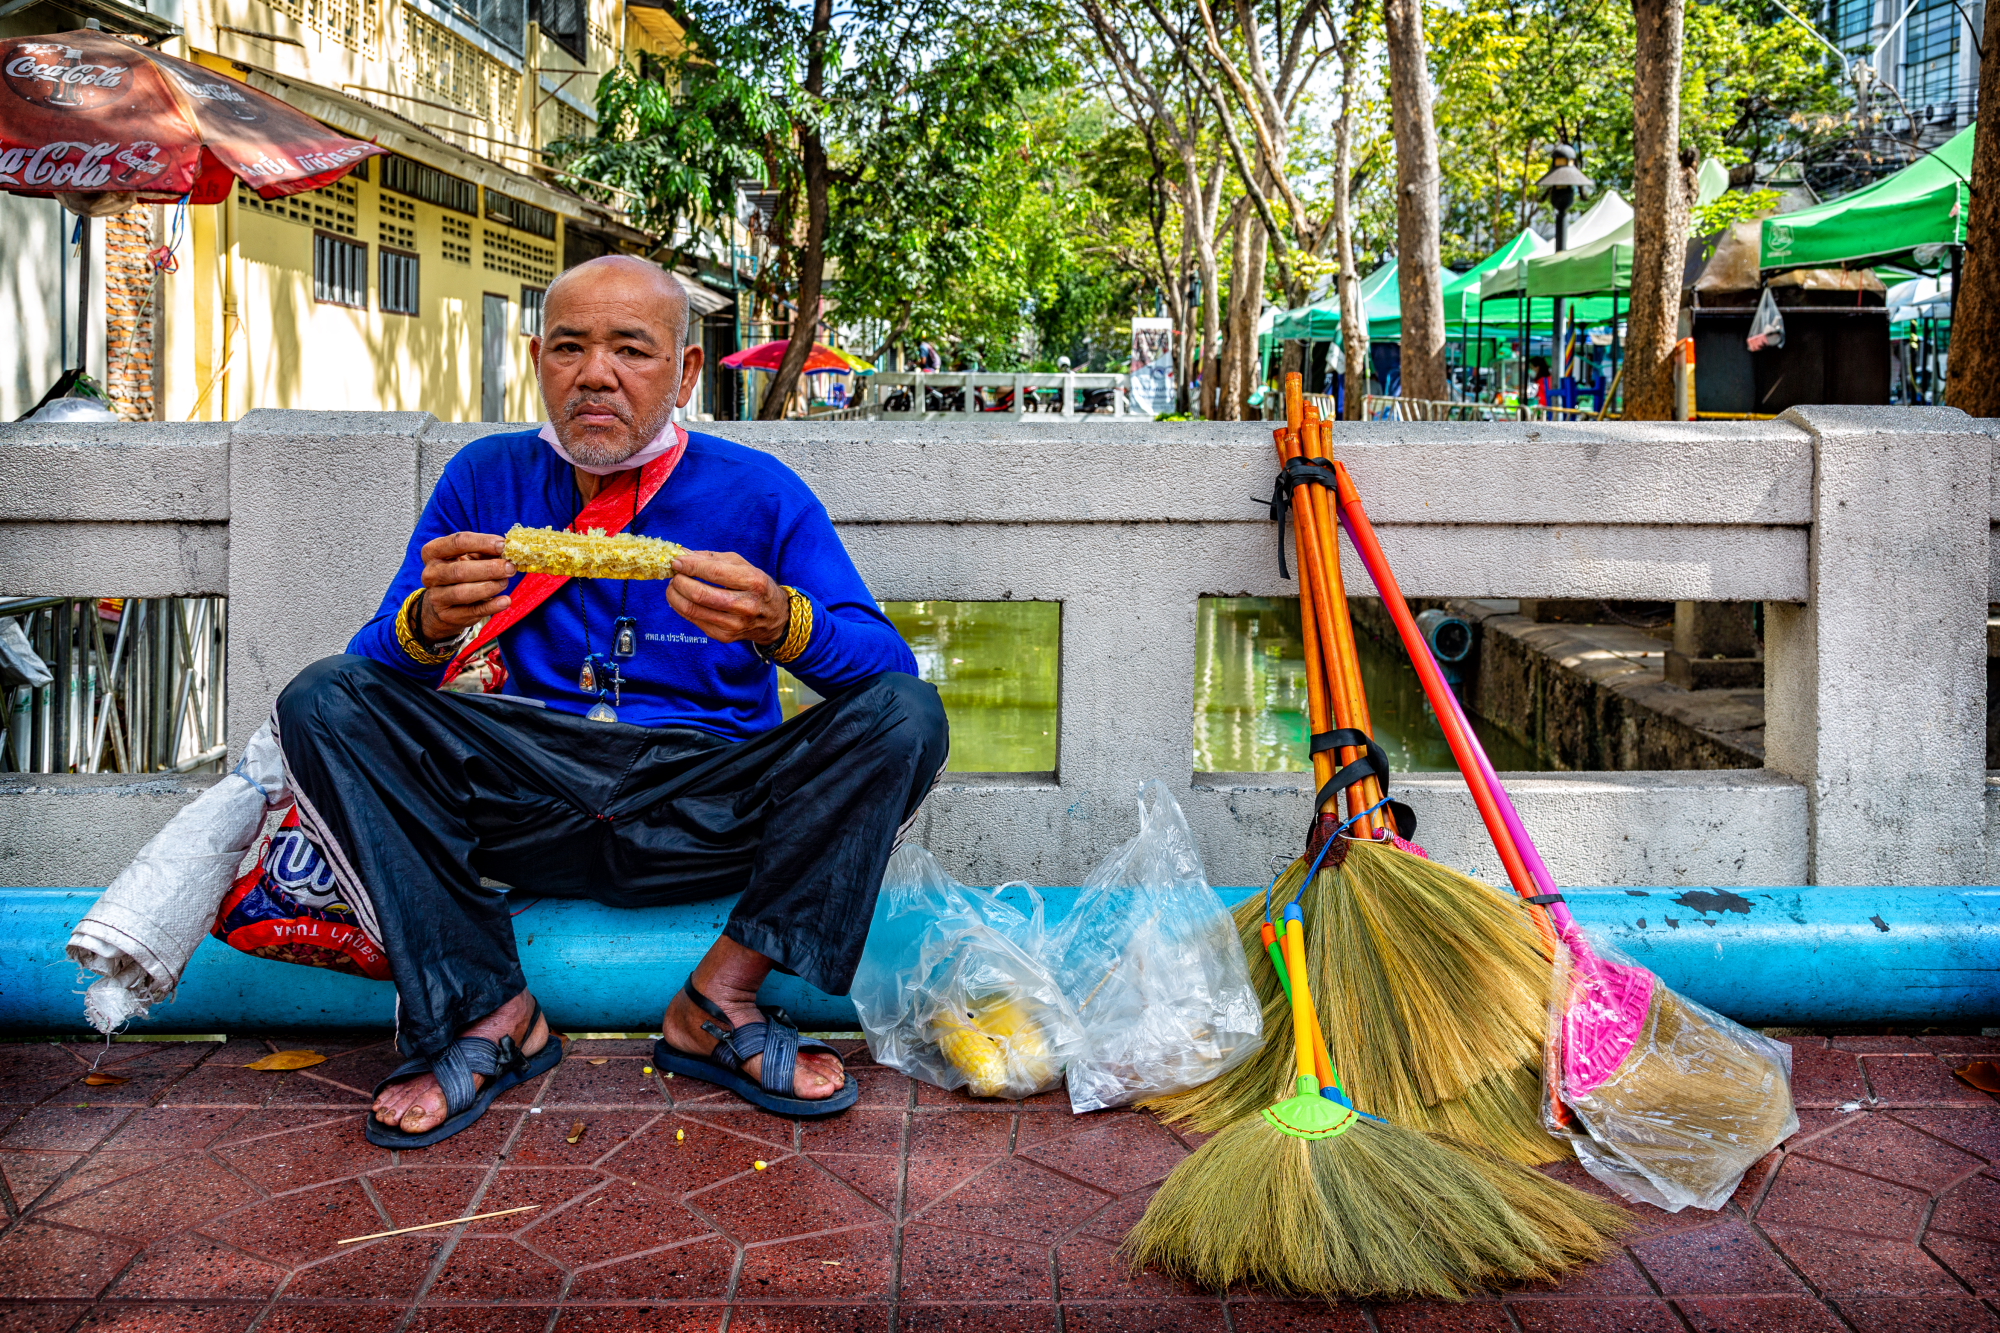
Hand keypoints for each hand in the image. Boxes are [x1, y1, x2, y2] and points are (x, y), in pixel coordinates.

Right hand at [417, 532, 514, 642]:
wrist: (444, 604)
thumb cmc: (461, 573)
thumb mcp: (468, 557)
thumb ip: (484, 551)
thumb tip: (506, 549)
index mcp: (433, 552)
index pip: (457, 542)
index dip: (482, 542)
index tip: (503, 545)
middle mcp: (431, 574)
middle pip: (459, 571)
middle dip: (489, 568)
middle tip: (509, 567)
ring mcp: (437, 597)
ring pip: (463, 592)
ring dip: (489, 587)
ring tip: (505, 582)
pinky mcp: (448, 615)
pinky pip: (472, 611)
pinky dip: (491, 606)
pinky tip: (505, 601)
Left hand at [666, 550, 788, 645]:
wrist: (774, 617)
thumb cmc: (755, 586)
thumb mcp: (742, 565)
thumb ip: (712, 558)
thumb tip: (683, 555)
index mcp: (753, 582)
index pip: (714, 573)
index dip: (691, 566)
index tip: (676, 561)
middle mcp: (745, 605)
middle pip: (701, 594)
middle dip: (680, 582)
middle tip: (675, 574)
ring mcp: (734, 624)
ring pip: (693, 609)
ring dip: (675, 595)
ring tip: (674, 585)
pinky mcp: (724, 636)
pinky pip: (694, 620)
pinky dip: (681, 607)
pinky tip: (681, 598)